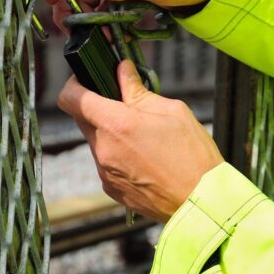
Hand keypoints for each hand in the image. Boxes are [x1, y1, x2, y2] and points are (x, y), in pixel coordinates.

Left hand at [58, 60, 223, 221]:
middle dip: (99, 109)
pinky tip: (145, 158)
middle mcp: (104, 150)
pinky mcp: (111, 189)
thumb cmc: (193, 156)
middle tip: (127, 107)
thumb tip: (123, 71)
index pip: (71, 99)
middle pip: (83, 119)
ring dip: (111, 134)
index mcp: (116, 125)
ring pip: (96, 142)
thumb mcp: (172, 111)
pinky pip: (106, 163)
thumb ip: (139, 91)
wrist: (202, 202)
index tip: (86, 82)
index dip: (74, 86)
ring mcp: (105, 173)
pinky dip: (119, 155)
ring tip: (143, 137)